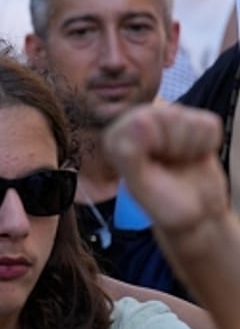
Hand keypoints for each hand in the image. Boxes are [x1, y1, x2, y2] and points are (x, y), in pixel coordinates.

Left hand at [104, 104, 228, 239]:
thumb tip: (139, 119)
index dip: (155, 144)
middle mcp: (140, 121)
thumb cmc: (163, 203)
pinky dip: (207, 145)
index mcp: (119, 135)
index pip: (144, 119)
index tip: (152, 165)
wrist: (195, 214)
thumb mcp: (140, 185)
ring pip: (192, 120)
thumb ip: (131, 155)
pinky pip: (210, 125)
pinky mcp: (194, 124)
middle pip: (172, 115)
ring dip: (192, 147)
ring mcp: (168, 121)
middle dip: (175, 145)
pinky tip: (193, 156)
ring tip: (179, 161)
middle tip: (168, 165)